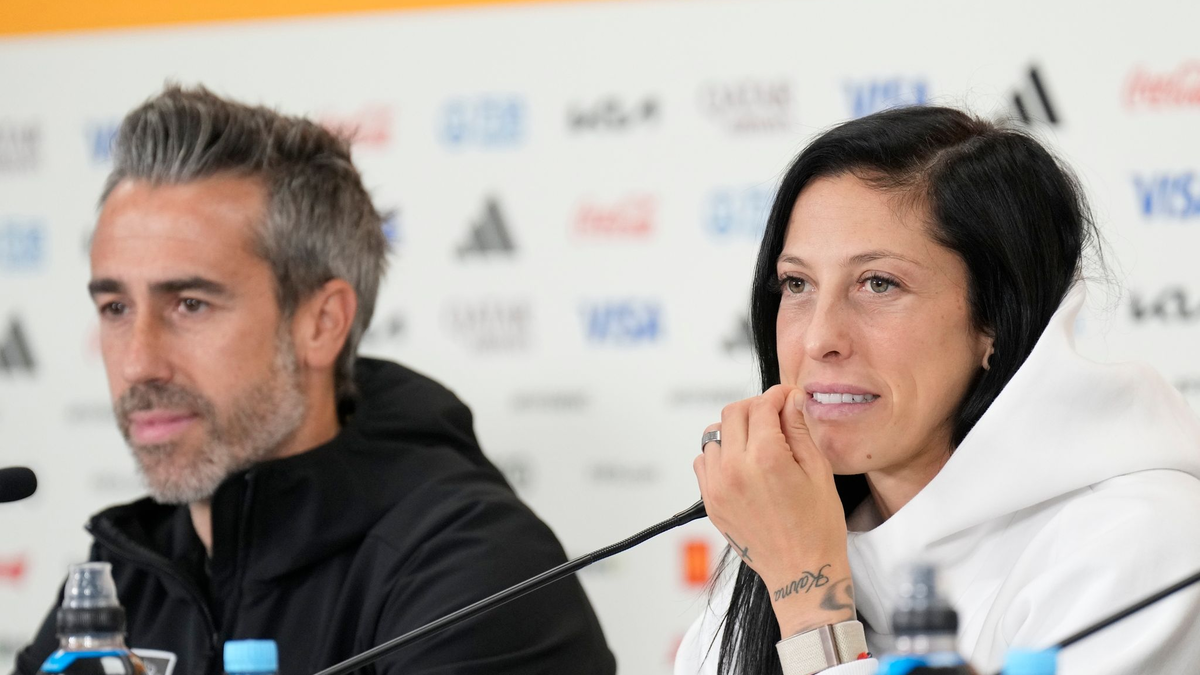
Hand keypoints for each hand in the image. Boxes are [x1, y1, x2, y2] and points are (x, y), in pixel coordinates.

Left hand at [693, 384, 855, 635]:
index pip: (762, 406)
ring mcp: (717, 486)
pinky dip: (720, 454)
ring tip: (758, 443)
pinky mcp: (710, 501)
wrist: (800, 570)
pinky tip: (742, 464)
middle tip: (774, 416)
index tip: (787, 398)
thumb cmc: (817, 526)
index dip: (777, 396)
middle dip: (755, 408)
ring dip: (735, 430)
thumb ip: (799, 429)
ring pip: (715, 434)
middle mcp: (735, 468)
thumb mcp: (818, 471)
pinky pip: (704, 461)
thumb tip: (791, 400)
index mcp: (767, 458)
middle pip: (734, 413)